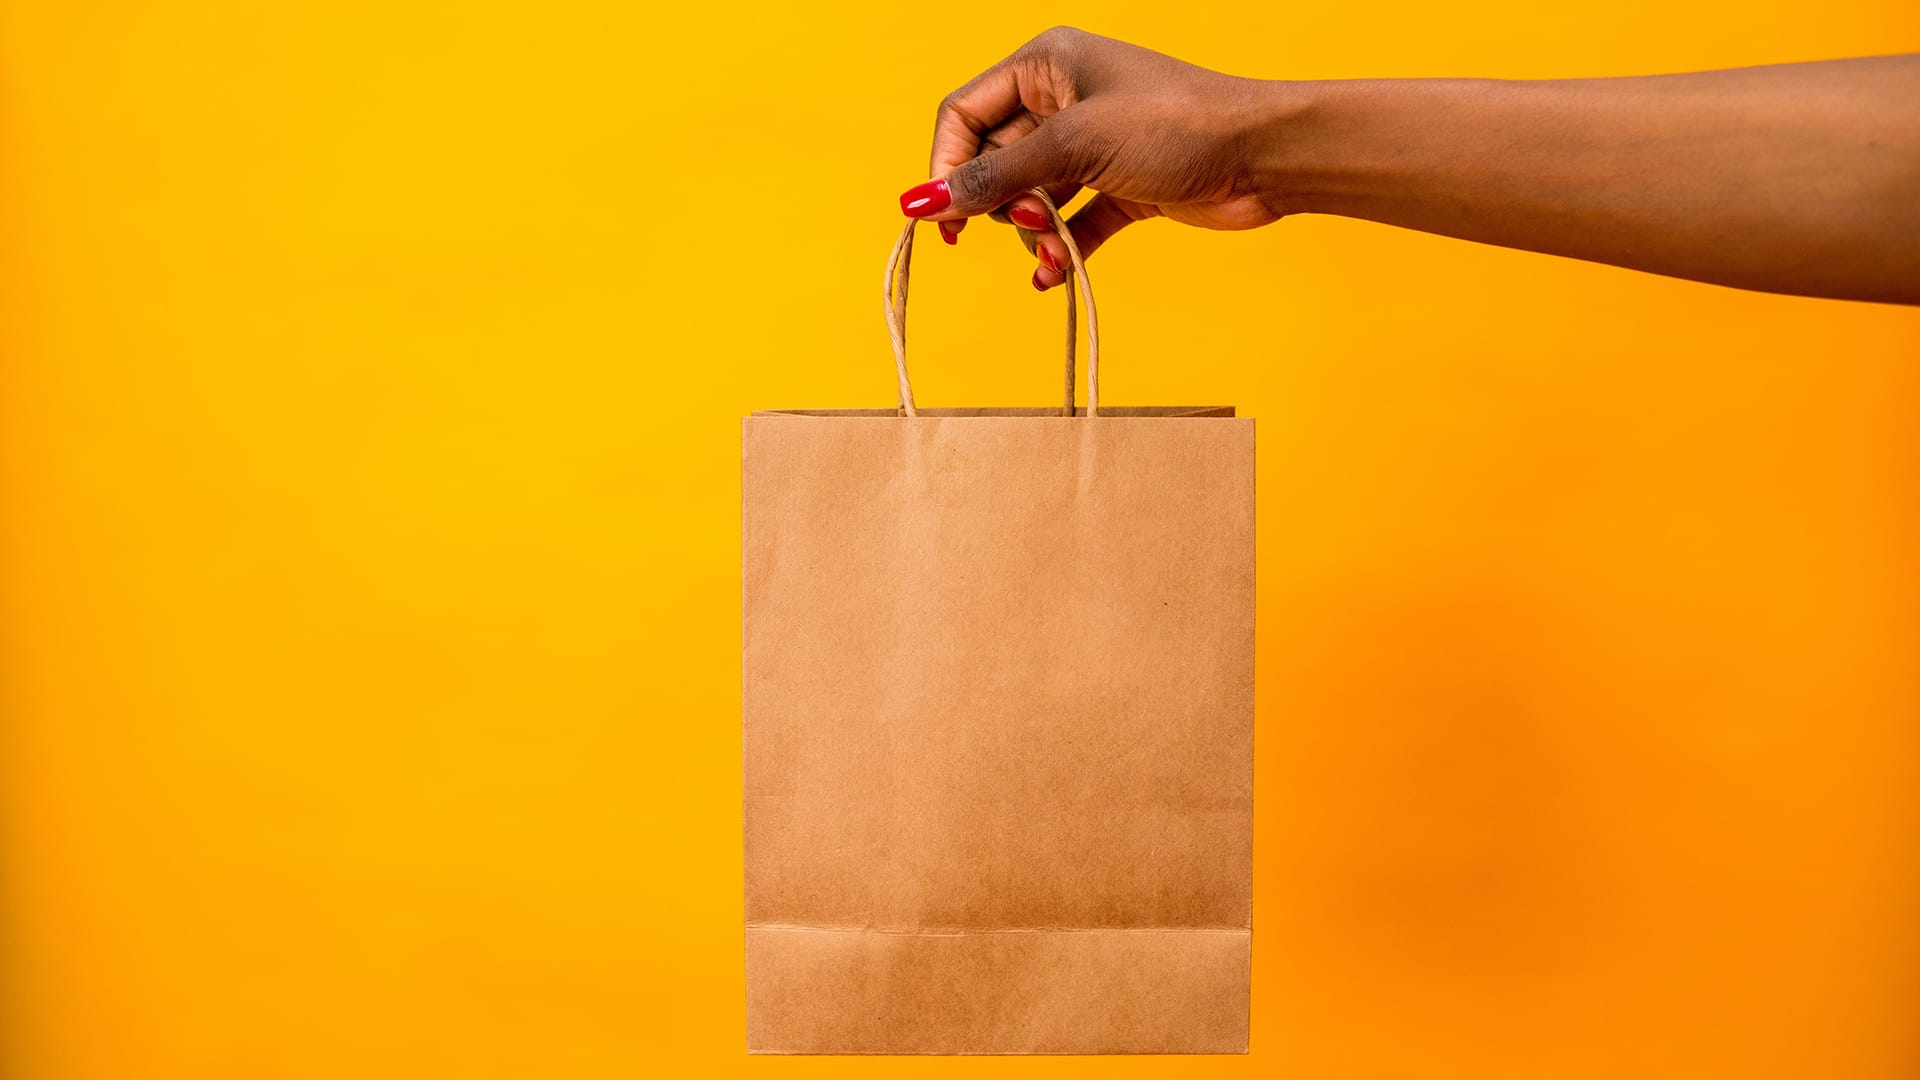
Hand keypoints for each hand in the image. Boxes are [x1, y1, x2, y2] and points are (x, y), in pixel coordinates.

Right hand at [898, 27, 1286, 290]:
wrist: (1264, 156)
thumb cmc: (1175, 125)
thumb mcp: (1074, 146)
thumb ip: (992, 178)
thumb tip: (918, 202)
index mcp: (1045, 64)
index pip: (963, 115)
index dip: (945, 166)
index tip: (939, 219)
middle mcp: (1063, 100)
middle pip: (994, 162)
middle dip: (1000, 204)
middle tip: (1028, 221)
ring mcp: (1093, 147)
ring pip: (1030, 198)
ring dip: (1033, 233)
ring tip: (1053, 250)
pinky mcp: (1120, 188)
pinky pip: (1069, 223)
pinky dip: (1060, 249)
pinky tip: (1056, 277)